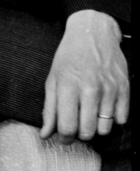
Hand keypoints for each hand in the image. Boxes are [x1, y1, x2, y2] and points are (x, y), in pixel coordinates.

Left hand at [40, 10, 128, 143]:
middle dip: (80, 135)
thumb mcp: (53, 79)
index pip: (67, 127)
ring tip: (89, 116)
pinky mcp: (124, 88)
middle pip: (87, 132)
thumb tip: (45, 134)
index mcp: (68, 87)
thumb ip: (49, 109)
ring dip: (96, 128)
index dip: (64, 138)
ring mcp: (109, 89)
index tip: (63, 137)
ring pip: (105, 129)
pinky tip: (103, 109)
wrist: (93, 32)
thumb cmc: (69, 56)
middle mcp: (90, 89)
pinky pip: (121, 119)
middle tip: (76, 127)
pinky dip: (112, 119)